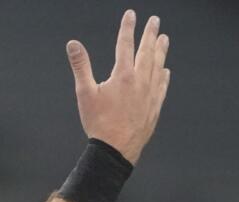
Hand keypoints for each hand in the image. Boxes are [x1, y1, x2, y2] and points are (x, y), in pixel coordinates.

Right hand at [67, 10, 170, 162]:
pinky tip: (165, 71)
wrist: (116, 149)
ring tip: (164, 39)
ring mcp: (150, 94)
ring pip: (158, 66)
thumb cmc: (99, 123)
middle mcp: (140, 81)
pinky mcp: (154, 107)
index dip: (128, 27)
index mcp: (122, 75)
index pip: (125, 45)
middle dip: (150, 34)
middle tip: (155, 21)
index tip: (131, 15)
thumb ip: (80, 66)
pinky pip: (162, 87)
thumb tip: (73, 45)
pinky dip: (163, 76)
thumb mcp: (85, 93)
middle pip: (147, 52)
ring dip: (161, 51)